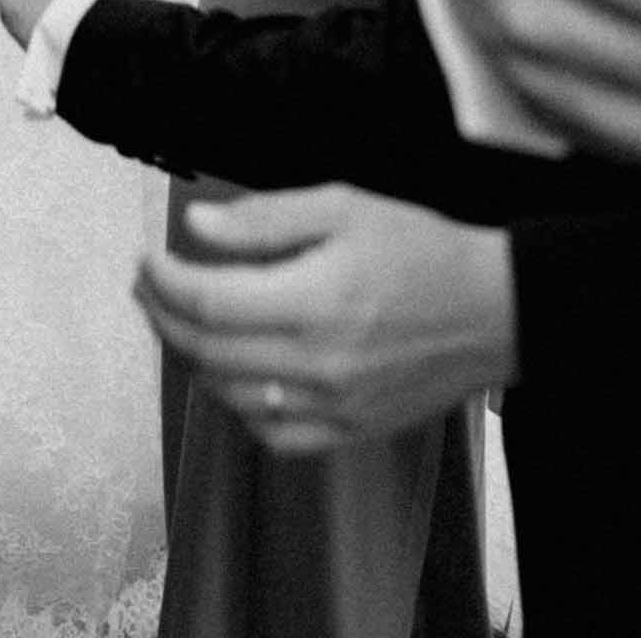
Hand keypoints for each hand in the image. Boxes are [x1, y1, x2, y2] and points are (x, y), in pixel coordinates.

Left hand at [133, 183, 514, 452]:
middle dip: (160, 314)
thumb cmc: (422, 249)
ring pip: (228, 395)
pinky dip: (234, 403)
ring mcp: (333, 405)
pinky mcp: (349, 429)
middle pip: (206, 350)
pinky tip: (227, 370)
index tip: (145, 256)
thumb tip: (195, 226)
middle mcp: (318, 363)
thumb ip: (264, 218)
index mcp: (315, 301)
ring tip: (176, 318)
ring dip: (189, 356)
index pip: (207, 302)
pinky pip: (270, 433)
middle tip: (145, 283)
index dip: (162, 279)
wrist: (495, 310)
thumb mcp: (343, 206)